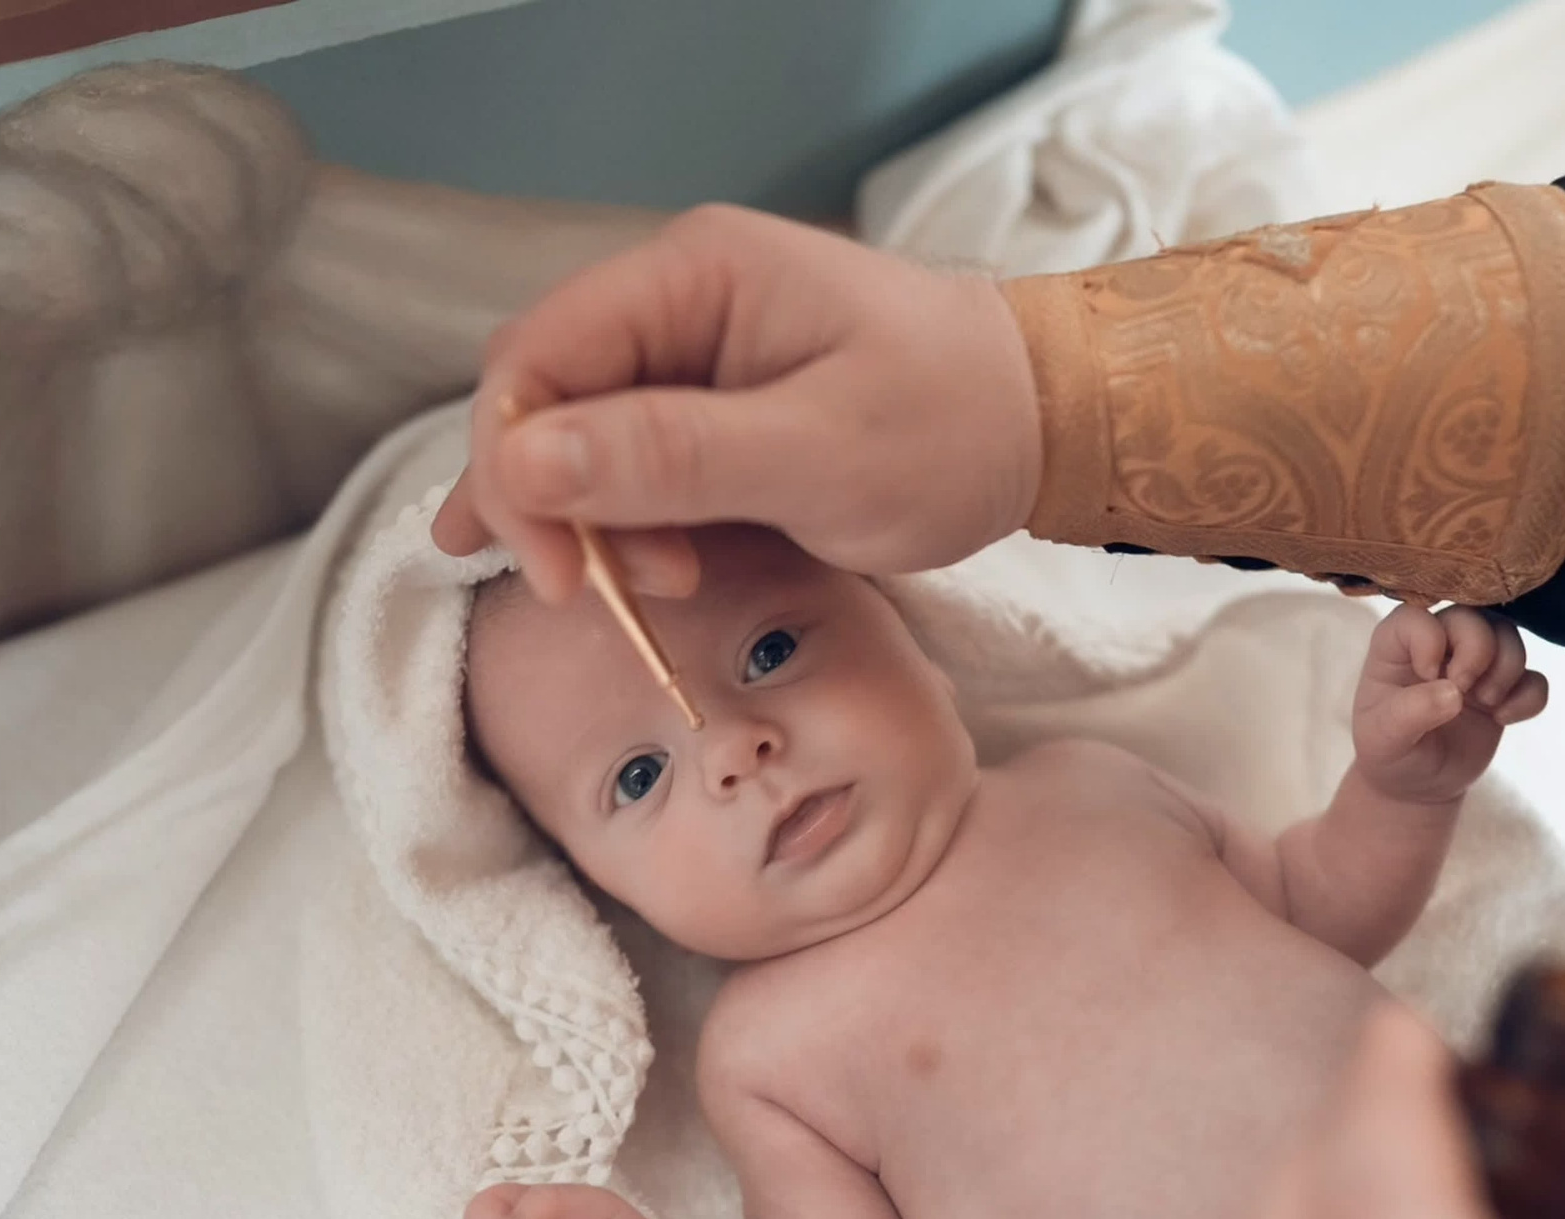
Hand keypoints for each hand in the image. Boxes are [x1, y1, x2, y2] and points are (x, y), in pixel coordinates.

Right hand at [432, 205, 1043, 603]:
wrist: (1049, 423)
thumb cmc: (953, 426)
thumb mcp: (819, 454)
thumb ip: (671, 457)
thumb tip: (522, 460)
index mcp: (691, 275)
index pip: (535, 356)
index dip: (515, 467)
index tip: (556, 574)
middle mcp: (675, 300)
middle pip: (544, 400)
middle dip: (553, 505)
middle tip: (600, 597)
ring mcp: (694, 354)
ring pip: (581, 441)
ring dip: (594, 524)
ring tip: (664, 584)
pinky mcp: (717, 410)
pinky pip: (633, 463)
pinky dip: (623, 523)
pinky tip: (616, 569)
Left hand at [1349, 604, 1546, 803]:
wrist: (1417, 785)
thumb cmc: (1390, 752)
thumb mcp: (1383, 739)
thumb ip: (1411, 712)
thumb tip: (1454, 693)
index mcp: (1397, 645)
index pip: (1417, 616)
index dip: (1430, 640)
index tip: (1427, 676)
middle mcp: (1439, 645)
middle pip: (1473, 617)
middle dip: (1477, 651)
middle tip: (1464, 690)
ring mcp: (1475, 665)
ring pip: (1509, 637)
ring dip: (1506, 669)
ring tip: (1487, 704)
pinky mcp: (1504, 690)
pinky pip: (1534, 678)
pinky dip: (1528, 697)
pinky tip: (1503, 719)